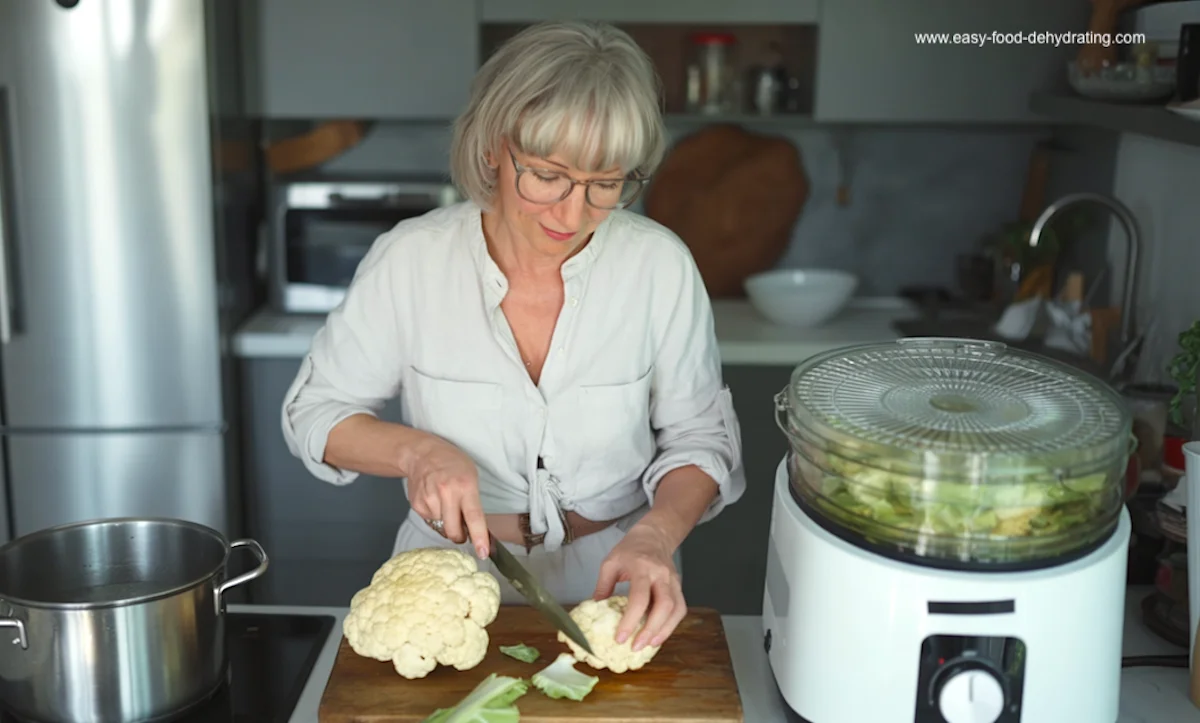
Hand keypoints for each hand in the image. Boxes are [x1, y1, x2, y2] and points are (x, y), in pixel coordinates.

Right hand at [406, 435, 488, 557]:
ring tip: (445, 503)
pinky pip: (430, 521)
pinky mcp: (417, 504)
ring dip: (446, 523)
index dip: (479, 537)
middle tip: (462, 532)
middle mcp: (446, 493)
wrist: (422, 454)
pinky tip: (434, 500)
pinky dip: (435, 516)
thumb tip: (474, 530)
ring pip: (441, 528)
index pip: (474, 517)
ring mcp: (429, 499)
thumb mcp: (471, 476)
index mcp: (465, 486)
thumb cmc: (452, 464)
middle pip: (453, 531)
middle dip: (459, 536)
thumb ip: (472, 502)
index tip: (483, 552)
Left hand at [592, 524, 685, 651]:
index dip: (630, 620)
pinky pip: (680, 609)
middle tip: (635, 646)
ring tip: (648, 645)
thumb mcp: (610, 562)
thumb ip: (603, 586)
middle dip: (650, 630)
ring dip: (663, 631)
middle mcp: (661, 575)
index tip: (619, 637)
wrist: (653, 535)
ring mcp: (673, 581)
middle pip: (664, 606)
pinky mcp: (679, 587)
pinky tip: (658, 635)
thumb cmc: (630, 549)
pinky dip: (671, 625)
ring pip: (676, 610)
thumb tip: (596, 611)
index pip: (639, 597)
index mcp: (642, 567)